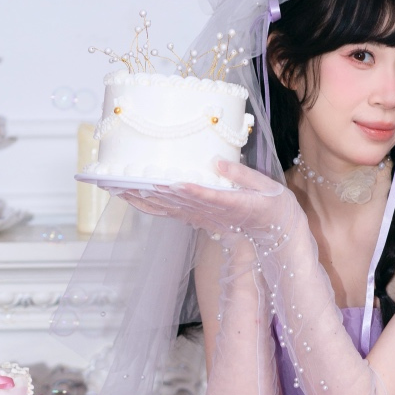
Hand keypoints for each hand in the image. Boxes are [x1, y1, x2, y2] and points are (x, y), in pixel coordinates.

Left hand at [119, 160, 301, 242]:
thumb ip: (241, 175)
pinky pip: (170, 213)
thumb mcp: (266, 187)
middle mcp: (213, 212)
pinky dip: (151, 205)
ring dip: (142, 199)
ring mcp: (203, 217)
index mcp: (233, 204)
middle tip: (122, 181)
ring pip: (168, 209)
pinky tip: (134, 197)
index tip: (170, 183)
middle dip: (149, 192)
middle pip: (176, 203)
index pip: (208, 196)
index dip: (188, 190)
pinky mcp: (199, 218)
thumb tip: (216, 162)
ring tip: (118, 188)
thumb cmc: (273, 205)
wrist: (276, 232)